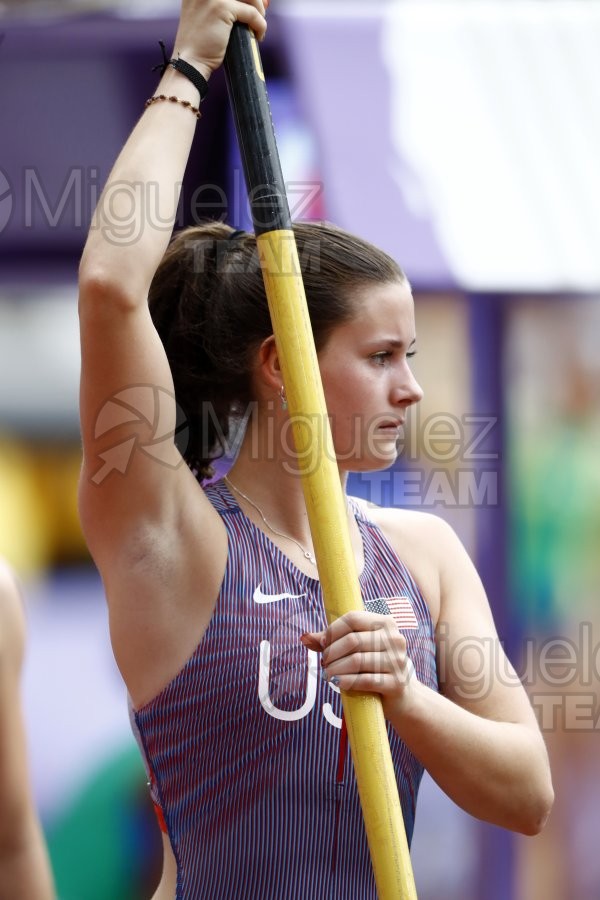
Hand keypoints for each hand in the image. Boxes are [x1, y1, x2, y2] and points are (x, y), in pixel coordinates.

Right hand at [173, 0, 268, 79]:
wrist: (190, 62)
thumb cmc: (202, 44)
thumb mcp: (211, 16)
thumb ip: (226, 5)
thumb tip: (260, 1)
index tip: (259, 3)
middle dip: (256, 0)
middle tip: (262, 12)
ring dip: (259, 11)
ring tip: (258, 27)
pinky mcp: (221, 7)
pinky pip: (251, 13)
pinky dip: (259, 25)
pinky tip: (258, 36)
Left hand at [301, 611, 416, 719]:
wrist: (401, 696)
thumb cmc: (374, 667)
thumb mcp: (357, 649)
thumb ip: (332, 641)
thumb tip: (305, 637)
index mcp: (386, 623)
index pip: (353, 618)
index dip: (333, 630)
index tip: (323, 643)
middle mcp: (395, 639)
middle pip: (353, 640)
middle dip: (332, 652)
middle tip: (324, 662)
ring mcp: (398, 661)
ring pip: (357, 661)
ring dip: (335, 668)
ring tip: (327, 674)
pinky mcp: (396, 682)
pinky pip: (365, 680)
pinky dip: (346, 681)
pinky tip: (337, 683)